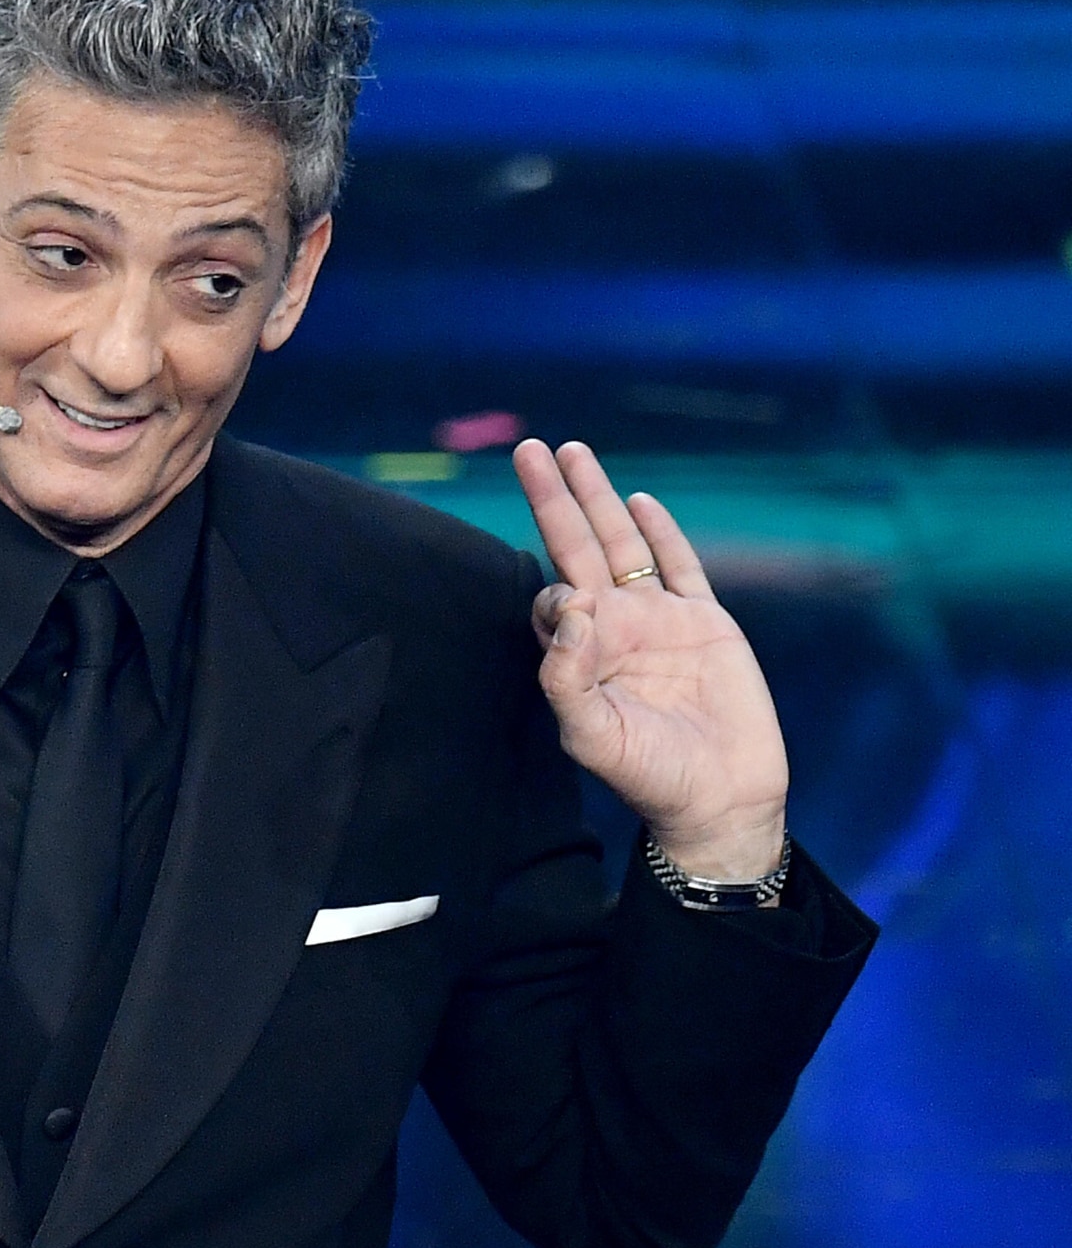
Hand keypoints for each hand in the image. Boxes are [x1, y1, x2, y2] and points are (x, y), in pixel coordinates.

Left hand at [512, 439, 786, 880]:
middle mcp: (614, 627)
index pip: (551, 600)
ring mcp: (659, 620)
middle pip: (576, 547)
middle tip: (527, 449)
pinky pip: (680, 566)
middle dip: (553, 499)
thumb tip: (568, 609)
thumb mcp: (591, 735)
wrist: (719, 798)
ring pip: (623, 544)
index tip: (572, 610)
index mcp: (580, 653)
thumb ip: (566, 678)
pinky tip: (638, 500)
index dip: (553, 595)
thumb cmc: (648, 774)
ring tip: (573, 452)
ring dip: (598, 498)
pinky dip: (661, 532)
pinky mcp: (705, 623)